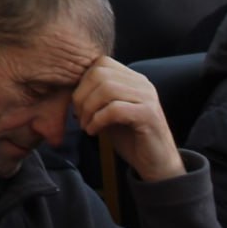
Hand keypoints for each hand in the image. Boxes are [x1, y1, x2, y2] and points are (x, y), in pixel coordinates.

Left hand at [72, 56, 184, 182]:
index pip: (101, 63)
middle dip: (81, 95)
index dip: (82, 81)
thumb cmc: (130, 138)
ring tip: (85, 125)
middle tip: (78, 116)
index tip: (77, 104)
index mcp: (133, 78)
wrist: (157, 164)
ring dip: (88, 109)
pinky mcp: (148, 115)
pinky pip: (115, 109)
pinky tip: (93, 131)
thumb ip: (95, 96)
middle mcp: (142, 83)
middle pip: (100, 73)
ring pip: (106, 89)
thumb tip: (69, 89)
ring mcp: (147, 98)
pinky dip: (97, 120)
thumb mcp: (108, 112)